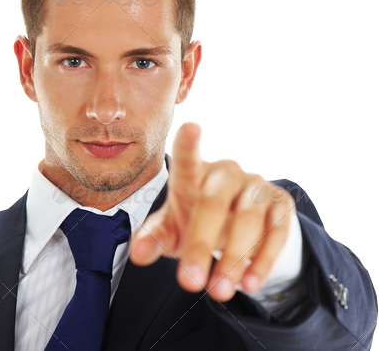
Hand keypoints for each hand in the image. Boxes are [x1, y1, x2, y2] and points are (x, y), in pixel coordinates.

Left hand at [129, 122, 295, 300]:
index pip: (188, 158)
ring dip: (233, 258)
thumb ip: (154, 237)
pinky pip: (276, 232)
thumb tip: (137, 253)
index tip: (191, 126)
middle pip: (213, 201)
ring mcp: (257, 186)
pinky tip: (249, 284)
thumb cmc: (197, 221)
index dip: (189, 143)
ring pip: (247, 217)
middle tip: (189, 282)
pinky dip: (263, 260)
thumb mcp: (173, 229)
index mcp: (195, 174)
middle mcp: (226, 173)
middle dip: (200, 244)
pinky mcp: (281, 205)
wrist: (238, 228)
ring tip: (219, 292)